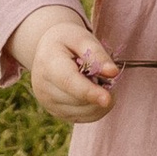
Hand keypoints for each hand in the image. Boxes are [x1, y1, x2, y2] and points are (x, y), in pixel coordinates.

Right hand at [12, 7, 119, 122]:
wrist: (47, 50)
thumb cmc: (67, 41)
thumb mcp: (81, 37)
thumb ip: (97, 54)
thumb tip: (112, 72)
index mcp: (48, 64)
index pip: (69, 82)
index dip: (89, 92)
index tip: (107, 99)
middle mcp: (43, 88)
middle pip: (79, 100)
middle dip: (100, 90)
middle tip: (103, 71)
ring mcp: (48, 103)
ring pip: (84, 112)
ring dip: (99, 100)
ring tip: (96, 79)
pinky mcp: (57, 113)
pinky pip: (85, 118)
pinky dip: (96, 107)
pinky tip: (94, 91)